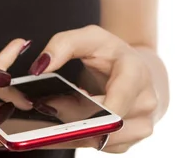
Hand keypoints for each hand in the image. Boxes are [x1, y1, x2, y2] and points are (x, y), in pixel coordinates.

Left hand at [28, 25, 158, 152]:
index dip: (81, 108)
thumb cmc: (111, 52)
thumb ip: (62, 45)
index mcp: (136, 74)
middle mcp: (145, 103)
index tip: (53, 101)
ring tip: (58, 110)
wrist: (136, 69)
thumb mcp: (88, 37)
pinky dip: (79, 137)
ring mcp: (141, 126)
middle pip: (103, 124)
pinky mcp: (129, 141)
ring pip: (99, 140)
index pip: (113, 103)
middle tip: (47, 106)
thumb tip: (40, 67)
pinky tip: (67, 123)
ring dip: (73, 130)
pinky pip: (100, 147)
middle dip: (71, 119)